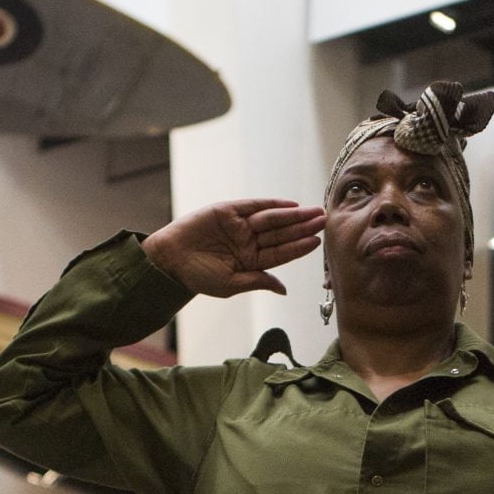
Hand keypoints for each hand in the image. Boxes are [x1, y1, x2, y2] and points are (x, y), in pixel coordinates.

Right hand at [140, 199, 324, 298]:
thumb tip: (283, 290)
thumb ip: (258, 281)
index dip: (299, 247)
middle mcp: (248, 241)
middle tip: (324, 220)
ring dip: (293, 215)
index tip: (318, 241)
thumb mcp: (231, 284)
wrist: (169, 261)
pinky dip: (271, 204)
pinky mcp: (228, 211)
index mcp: (251, 261)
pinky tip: (289, 204)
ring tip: (313, 212)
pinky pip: (253, 205)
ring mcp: (239, 225)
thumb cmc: (198, 277)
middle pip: (281, 233)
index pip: (281, 253)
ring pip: (272, 219)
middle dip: (303, 227)